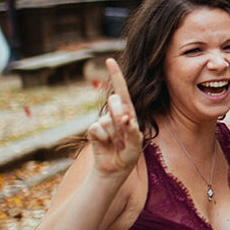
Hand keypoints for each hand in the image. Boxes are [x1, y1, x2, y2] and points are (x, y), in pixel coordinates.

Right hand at [88, 58, 141, 178]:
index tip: (109, 60)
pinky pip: (97, 129)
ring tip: (116, 145)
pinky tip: (106, 145)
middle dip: (121, 118)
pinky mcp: (93, 130)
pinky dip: (103, 139)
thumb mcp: (135, 145)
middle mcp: (115, 114)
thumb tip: (125, 117)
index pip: (122, 91)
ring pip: (108, 120)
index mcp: (128, 112)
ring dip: (114, 135)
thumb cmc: (128, 155)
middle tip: (123, 137)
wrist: (113, 169)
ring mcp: (103, 121)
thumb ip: (132, 131)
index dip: (116, 75)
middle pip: (116, 103)